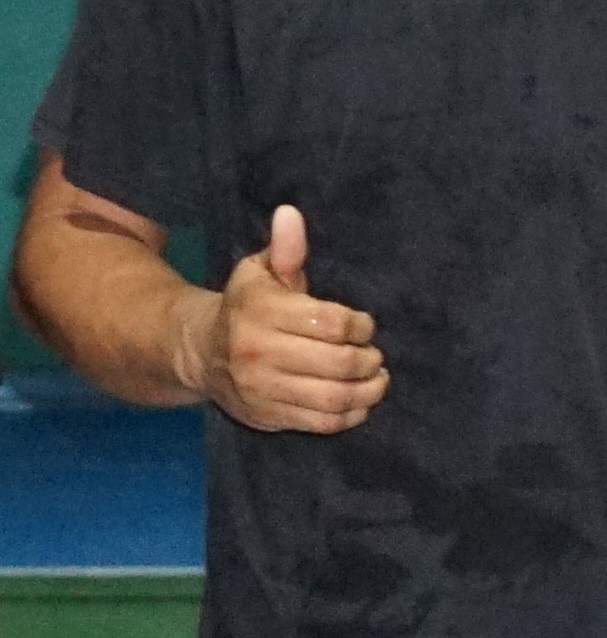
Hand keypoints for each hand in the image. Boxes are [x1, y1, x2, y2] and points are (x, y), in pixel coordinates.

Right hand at [190, 204, 383, 433]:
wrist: (199, 351)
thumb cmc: (246, 306)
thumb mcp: (259, 272)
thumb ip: (284, 249)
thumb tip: (291, 213)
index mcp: (261, 311)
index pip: (333, 324)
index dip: (361, 326)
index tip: (365, 325)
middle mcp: (258, 351)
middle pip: (338, 363)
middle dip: (368, 359)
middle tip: (374, 355)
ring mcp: (261, 388)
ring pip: (332, 397)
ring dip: (367, 391)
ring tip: (376, 379)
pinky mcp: (266, 415)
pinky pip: (320, 424)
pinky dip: (350, 416)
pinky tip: (359, 402)